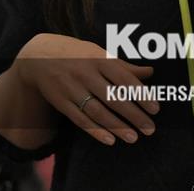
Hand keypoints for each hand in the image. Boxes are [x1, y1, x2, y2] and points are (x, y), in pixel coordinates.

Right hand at [15, 33, 158, 145]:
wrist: (38, 57)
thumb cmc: (77, 55)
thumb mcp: (100, 54)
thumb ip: (124, 66)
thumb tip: (150, 71)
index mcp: (99, 59)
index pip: (124, 79)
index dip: (141, 94)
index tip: (155, 109)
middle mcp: (86, 74)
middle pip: (113, 98)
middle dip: (133, 115)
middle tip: (149, 128)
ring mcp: (72, 89)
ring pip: (97, 111)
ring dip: (116, 126)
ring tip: (133, 137)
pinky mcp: (61, 102)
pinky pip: (80, 119)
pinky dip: (95, 131)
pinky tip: (110, 139)